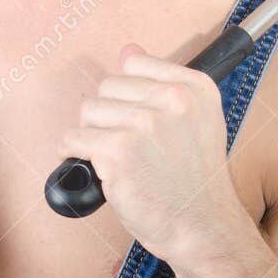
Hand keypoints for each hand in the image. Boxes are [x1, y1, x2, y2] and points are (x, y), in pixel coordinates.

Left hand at [58, 44, 249, 265]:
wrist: (203, 227)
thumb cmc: (195, 182)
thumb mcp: (195, 122)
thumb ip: (163, 83)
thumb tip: (128, 49)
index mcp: (194, 87)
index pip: (135, 64)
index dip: (130, 95)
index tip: (141, 122)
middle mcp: (172, 99)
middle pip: (107, 87)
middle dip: (110, 116)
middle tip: (130, 147)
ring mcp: (144, 124)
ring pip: (88, 111)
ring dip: (94, 136)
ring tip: (118, 160)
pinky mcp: (118, 152)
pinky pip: (74, 139)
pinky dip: (75, 154)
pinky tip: (96, 168)